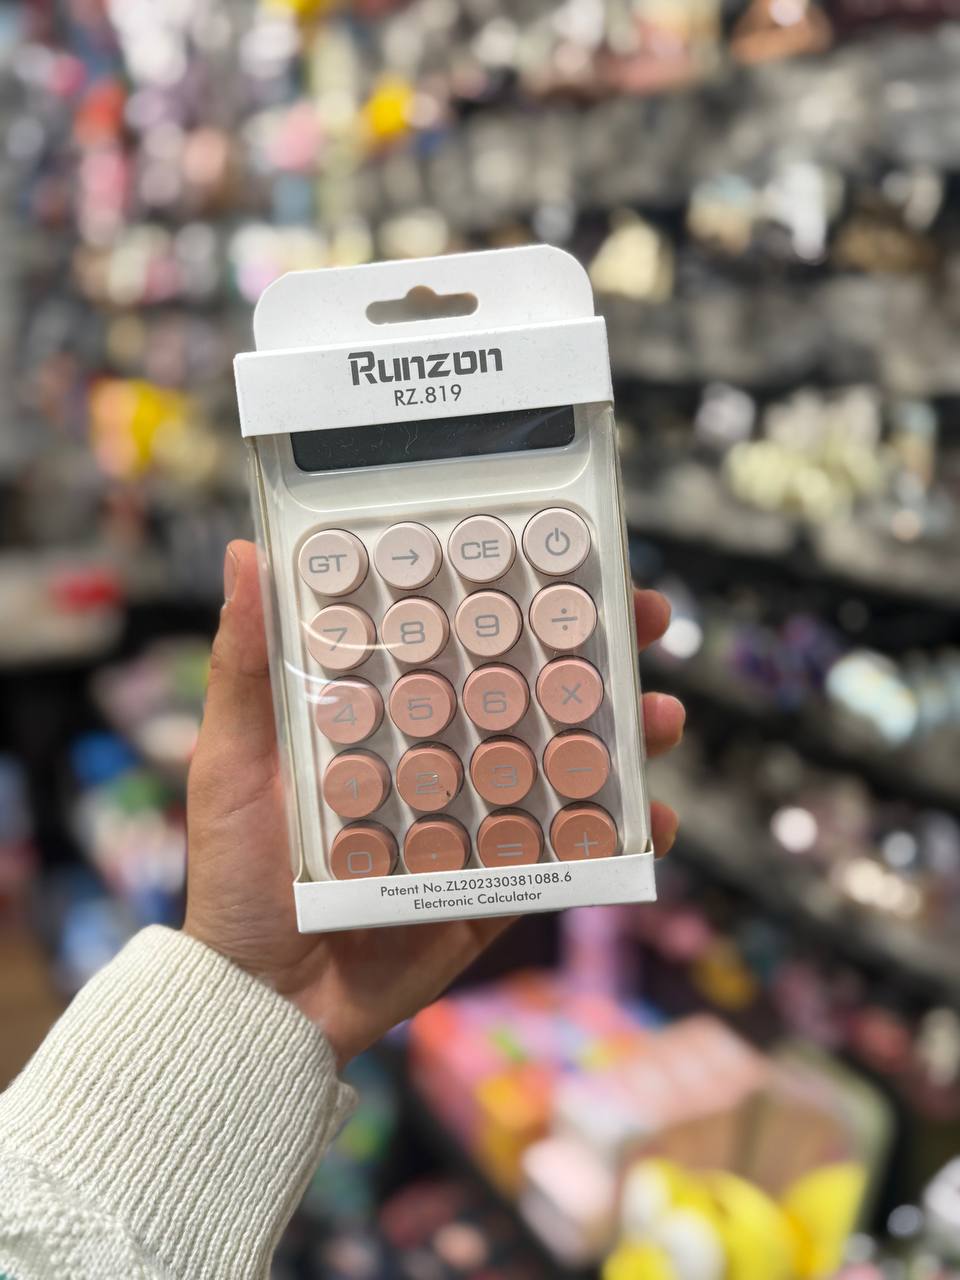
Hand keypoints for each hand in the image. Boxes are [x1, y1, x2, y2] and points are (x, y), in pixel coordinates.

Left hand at [184, 540, 684, 1065]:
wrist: (264, 998)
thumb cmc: (238, 871)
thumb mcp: (234, 759)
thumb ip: (246, 664)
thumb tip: (244, 550)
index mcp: (393, 715)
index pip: (466, 639)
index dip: (519, 597)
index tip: (569, 556)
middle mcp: (447, 756)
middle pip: (535, 689)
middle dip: (599, 650)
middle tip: (647, 619)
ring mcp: (483, 820)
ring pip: (569, 761)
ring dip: (628, 734)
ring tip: (661, 717)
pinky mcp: (502, 883)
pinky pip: (572, 854)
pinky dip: (622, 838)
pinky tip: (655, 822)